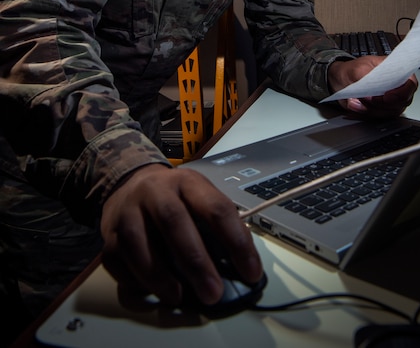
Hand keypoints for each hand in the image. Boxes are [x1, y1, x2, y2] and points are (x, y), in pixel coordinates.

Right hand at [100, 163, 262, 309]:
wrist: (131, 182)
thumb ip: (217, 225)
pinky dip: (134, 280)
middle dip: (195, 261)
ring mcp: (128, 210)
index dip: (236, 242)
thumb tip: (242, 265)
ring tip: (178, 296)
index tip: (251, 272)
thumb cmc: (173, 197)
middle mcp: (156, 191)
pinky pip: (117, 260)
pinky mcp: (109, 232)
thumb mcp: (199, 197)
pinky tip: (151, 290)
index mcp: (188, 182)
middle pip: (174, 221)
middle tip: (213, 292)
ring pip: (137, 242)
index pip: (216, 208)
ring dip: (159, 275)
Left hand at [327, 56, 417, 117]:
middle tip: (367, 98)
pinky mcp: (383, 110)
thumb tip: (374, 88)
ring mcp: (391, 100)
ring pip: (390, 112)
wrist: (341, 80)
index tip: (387, 97)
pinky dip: (365, 113)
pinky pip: (379, 117)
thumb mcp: (357, 69)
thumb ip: (367, 77)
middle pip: (402, 102)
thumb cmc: (352, 71)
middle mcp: (397, 86)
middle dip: (382, 103)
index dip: (402, 93)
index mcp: (397, 71)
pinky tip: (355, 104)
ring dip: (371, 109)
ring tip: (355, 100)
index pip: (411, 84)